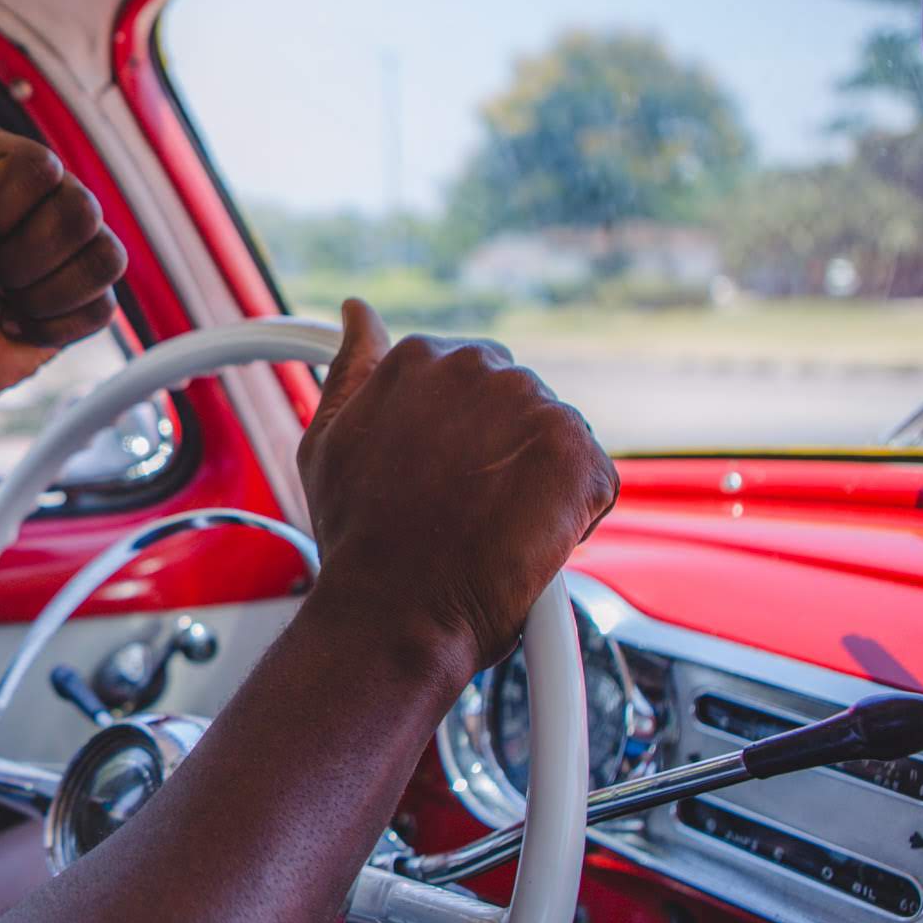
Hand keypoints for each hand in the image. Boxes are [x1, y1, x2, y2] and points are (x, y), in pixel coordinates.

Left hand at [0, 19, 126, 441]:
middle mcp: (40, 196)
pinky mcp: (81, 299)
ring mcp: (65, 247)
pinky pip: (103, 306)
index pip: (39, 169)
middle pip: (80, 209)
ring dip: (34, 293)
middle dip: (12, 258)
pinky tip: (10, 323)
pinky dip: (49, 326)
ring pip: (102, 256)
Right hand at [297, 300, 618, 672]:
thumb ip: (351, 367)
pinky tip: (524, 541)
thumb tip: (358, 312)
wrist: (396, 610)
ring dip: (536, 481)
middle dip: (501, 450)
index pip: (467, 375)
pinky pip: (592, 479)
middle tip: (467, 508)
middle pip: (515, 402)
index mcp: (420, 358)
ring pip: (554, 441)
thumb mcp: (329, 441)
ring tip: (491, 529)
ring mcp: (534, 409)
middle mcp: (479, 369)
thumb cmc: (357, 539)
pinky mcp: (579, 456)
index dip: (459, 433)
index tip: (443, 475)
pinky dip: (572, 515)